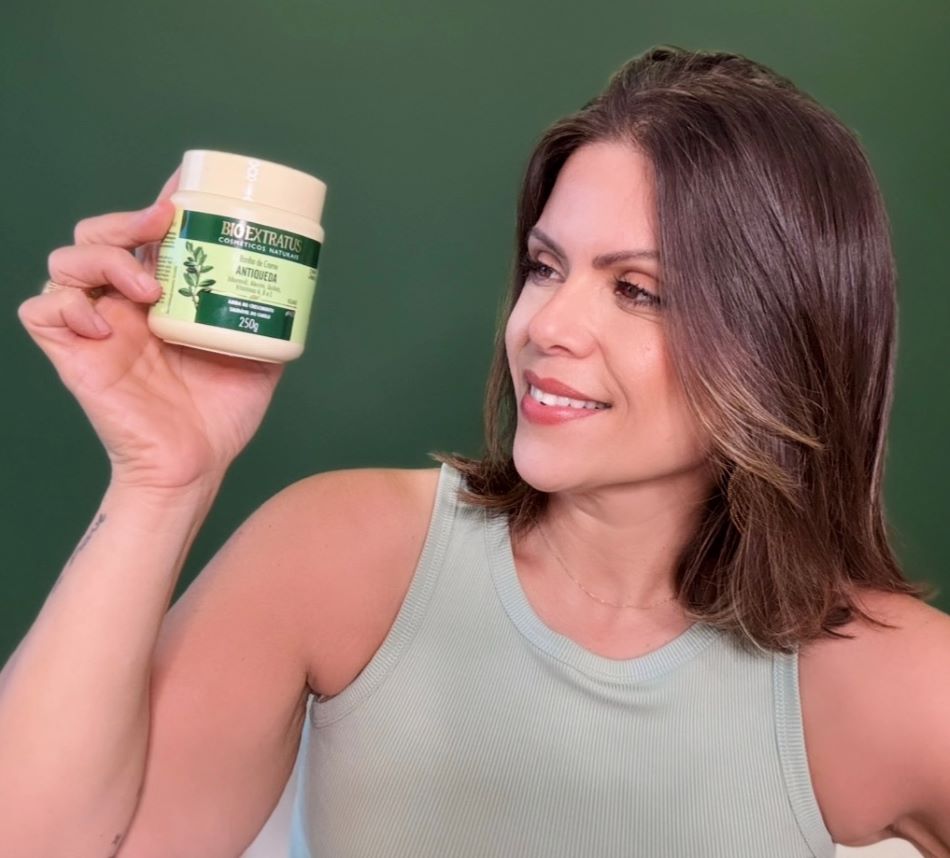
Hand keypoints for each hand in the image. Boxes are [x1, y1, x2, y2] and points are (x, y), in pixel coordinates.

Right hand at [18, 169, 284, 491]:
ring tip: (148, 289)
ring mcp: (97, 328)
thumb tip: (296, 291)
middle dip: (127, 219)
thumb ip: (266, 321)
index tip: (188, 183)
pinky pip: (42, 311)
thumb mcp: (257, 357)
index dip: (160, 204)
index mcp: (164, 299)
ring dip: (104, 259)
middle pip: (100, 234)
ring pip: (67, 260)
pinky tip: (106, 326)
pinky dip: (67, 306)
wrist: (197, 464)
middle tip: (164, 224)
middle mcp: (125, 305)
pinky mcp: (73, 355)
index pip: (149, 237)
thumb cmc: (220, 416)